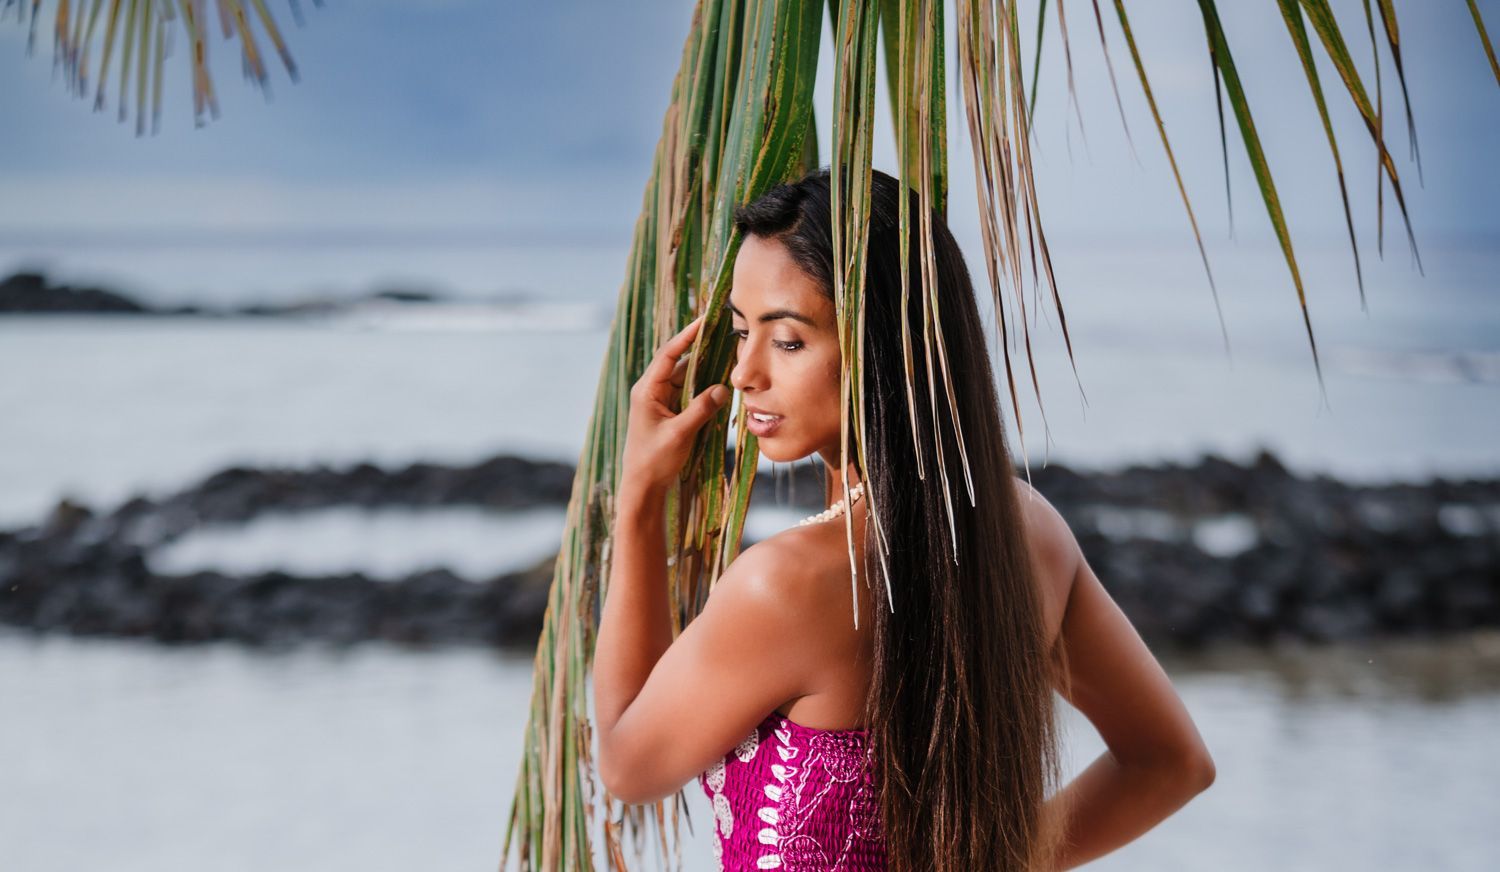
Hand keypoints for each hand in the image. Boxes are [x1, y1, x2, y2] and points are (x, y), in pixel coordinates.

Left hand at [620, 314, 731, 495]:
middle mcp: (651, 391)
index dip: (688, 335)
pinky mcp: (667, 413)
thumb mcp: (680, 434)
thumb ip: (701, 409)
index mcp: (646, 390)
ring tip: (726, 356)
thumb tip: (723, 388)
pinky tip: (719, 384)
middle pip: (678, 362)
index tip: (705, 320)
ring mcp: (659, 402)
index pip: (668, 354)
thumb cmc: (654, 460)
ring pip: (684, 378)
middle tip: (722, 334)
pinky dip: (702, 388)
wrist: (642, 487)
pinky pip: (687, 393)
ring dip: (704, 371)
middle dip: (700, 350)